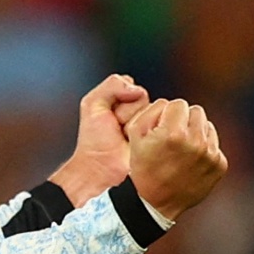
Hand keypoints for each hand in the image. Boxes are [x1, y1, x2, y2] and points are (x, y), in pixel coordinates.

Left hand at [50, 74, 149, 206]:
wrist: (101, 169)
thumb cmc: (94, 141)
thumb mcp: (92, 104)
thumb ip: (111, 85)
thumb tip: (136, 87)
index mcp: (125, 102)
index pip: (133, 86)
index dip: (119, 100)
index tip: (109, 115)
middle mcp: (140, 113)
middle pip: (143, 98)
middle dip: (126, 113)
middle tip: (117, 128)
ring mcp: (151, 126)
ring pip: (152, 111)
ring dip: (134, 125)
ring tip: (125, 137)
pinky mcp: (160, 138)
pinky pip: (161, 125)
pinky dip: (146, 133)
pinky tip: (134, 143)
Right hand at [125, 99, 227, 220]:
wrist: (154, 203)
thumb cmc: (142, 166)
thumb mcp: (135, 134)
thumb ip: (153, 110)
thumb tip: (171, 104)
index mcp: (174, 133)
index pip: (179, 104)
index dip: (168, 114)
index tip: (162, 128)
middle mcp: (196, 142)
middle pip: (196, 111)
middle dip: (184, 121)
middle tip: (173, 137)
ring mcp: (211, 155)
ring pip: (207, 126)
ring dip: (196, 133)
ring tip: (182, 150)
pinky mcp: (220, 165)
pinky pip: (215, 145)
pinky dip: (204, 150)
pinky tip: (191, 161)